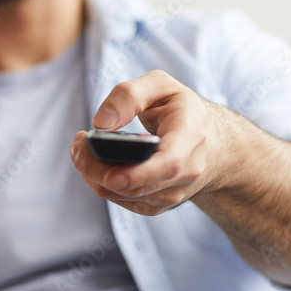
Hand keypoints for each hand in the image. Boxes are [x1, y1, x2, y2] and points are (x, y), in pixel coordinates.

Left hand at [71, 70, 236, 215]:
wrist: (212, 144)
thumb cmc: (182, 111)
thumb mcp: (162, 86)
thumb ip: (129, 95)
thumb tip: (100, 123)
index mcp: (191, 138)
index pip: (169, 164)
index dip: (139, 174)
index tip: (111, 176)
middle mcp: (187, 172)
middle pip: (136, 184)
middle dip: (97, 168)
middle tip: (78, 143)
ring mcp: (173, 193)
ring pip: (123, 194)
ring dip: (93, 174)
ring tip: (80, 147)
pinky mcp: (158, 204)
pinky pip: (121, 199)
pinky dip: (100, 182)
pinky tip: (93, 162)